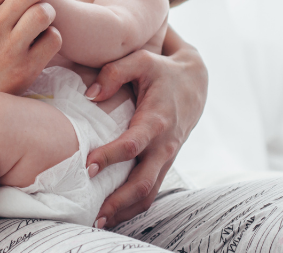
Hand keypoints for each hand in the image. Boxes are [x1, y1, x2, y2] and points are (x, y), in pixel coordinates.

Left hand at [84, 27, 207, 227]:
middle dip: (119, 200)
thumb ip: (114, 73)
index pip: (133, 145)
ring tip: (99, 221)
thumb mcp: (141, 61)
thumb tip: (89, 95)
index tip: (87, 164)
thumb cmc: (162, 71)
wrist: (195, 82)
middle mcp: (165, 144)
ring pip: (149, 193)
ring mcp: (166, 157)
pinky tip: (113, 214)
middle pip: (144, 182)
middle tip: (94, 213)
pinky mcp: (164, 163)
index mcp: (157, 120)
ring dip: (125, 209)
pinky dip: (133, 205)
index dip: (110, 156)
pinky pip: (151, 191)